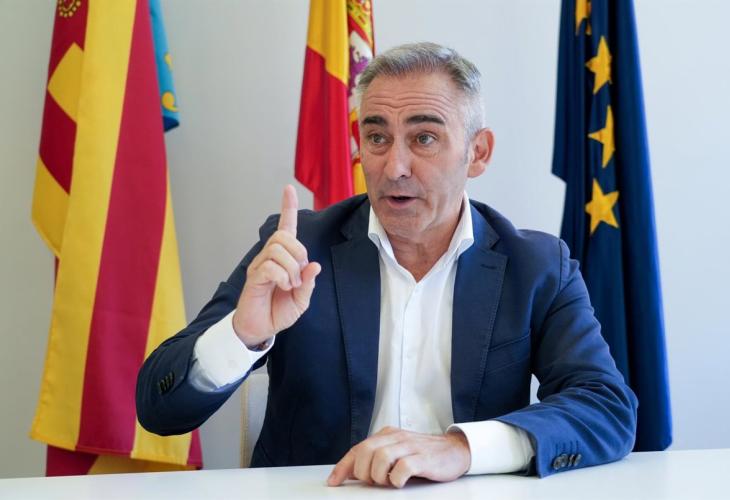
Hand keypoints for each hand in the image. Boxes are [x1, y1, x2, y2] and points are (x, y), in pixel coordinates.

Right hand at [232, 185, 320, 347]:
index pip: (285, 227)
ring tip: (291, 285)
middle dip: (298, 252)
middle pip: (282, 236)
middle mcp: (268, 257)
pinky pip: (269, 267)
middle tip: (300, 275)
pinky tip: (283, 287)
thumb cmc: (278, 311)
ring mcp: (259, 266)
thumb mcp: (301, 300)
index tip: (289, 189)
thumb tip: (314, 265)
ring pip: (276, 249)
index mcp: (283, 258)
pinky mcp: (253, 278)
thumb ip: (308, 283)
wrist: (260, 328)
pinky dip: (282, 276)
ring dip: (291, 268)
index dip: (288, 208)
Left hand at [327, 426, 470, 488]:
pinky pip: (403, 468)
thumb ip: (375, 459)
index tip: (333, 482)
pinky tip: (400, 482)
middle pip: (366, 451)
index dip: (343, 466)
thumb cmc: (423, 455)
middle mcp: (396, 437)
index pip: (358, 448)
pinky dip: (397, 479)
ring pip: (381, 457)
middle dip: (363, 472)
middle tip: (372, 482)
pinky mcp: (423, 458)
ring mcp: (410, 446)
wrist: (455, 450)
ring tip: (387, 482)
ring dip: (379, 476)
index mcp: (387, 435)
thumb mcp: (396, 453)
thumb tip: (351, 473)